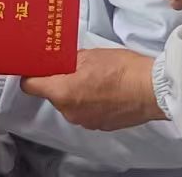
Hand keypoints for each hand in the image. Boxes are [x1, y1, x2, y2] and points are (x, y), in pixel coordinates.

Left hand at [22, 48, 165, 130]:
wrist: (151, 90)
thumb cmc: (122, 70)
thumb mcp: (90, 55)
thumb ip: (68, 60)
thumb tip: (60, 62)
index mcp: (61, 92)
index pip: (30, 86)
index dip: (31, 75)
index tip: (36, 67)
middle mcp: (69, 111)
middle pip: (53, 95)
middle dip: (61, 82)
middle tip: (76, 68)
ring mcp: (85, 122)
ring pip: (71, 104)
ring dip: (78, 93)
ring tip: (97, 79)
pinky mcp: (99, 126)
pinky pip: (87, 112)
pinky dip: (92, 103)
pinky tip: (107, 91)